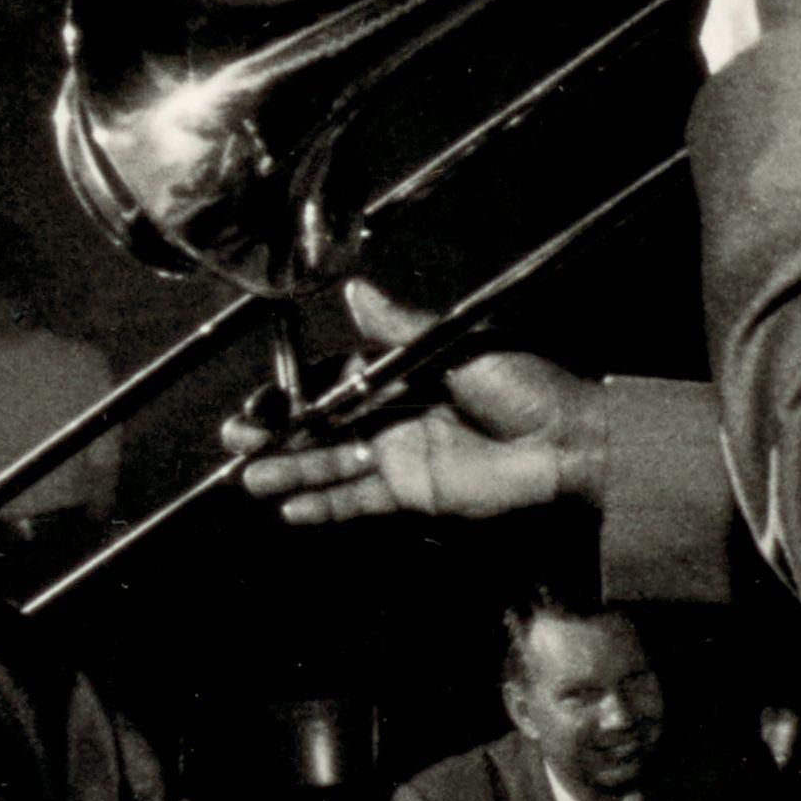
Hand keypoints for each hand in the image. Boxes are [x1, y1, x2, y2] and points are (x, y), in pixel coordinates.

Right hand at [226, 282, 602, 525]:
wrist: (566, 442)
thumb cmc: (523, 388)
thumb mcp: (459, 347)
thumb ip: (399, 329)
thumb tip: (356, 290)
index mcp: (399, 374)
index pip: (331, 382)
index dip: (293, 394)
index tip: (259, 404)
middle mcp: (392, 415)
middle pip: (321, 426)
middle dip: (277, 435)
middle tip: (235, 443)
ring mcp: (400, 457)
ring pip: (332, 464)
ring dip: (291, 472)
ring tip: (248, 479)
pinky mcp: (413, 494)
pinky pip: (360, 500)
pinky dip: (327, 505)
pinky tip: (291, 511)